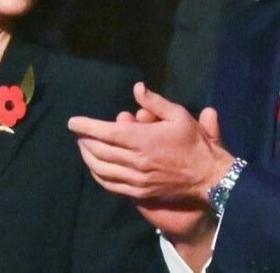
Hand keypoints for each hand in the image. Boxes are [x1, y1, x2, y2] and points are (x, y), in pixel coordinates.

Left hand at [68, 82, 233, 209]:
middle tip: (79, 132)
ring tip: (83, 147)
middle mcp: (136, 160)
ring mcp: (136, 178)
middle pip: (99, 150)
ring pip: (101, 169)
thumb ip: (155, 102)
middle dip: (85, 140)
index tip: (73, 122)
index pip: (106, 132)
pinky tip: (95, 167)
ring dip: (88, 157)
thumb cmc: (193, 142)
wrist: (206, 175)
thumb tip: (137, 87)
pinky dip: (98, 175)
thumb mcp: (178, 115)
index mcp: (143, 139)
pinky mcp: (139, 191)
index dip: (86, 126)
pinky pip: (110, 184)